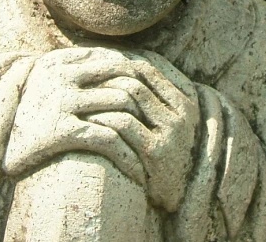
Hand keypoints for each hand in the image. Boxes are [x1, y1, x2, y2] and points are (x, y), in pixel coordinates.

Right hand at [3, 47, 149, 184]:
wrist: (0, 147)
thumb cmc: (34, 112)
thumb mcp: (50, 79)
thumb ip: (78, 65)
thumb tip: (121, 58)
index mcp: (60, 60)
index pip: (112, 58)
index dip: (138, 74)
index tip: (155, 92)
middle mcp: (61, 75)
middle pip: (122, 75)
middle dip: (146, 95)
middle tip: (164, 114)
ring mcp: (62, 101)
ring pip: (121, 103)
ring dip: (143, 124)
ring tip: (156, 140)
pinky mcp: (62, 131)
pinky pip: (107, 138)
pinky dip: (127, 153)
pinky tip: (138, 167)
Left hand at [83, 50, 199, 212]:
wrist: (178, 200)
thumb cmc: (166, 161)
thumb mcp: (169, 128)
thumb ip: (154, 104)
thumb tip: (123, 73)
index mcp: (185, 103)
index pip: (149, 70)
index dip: (119, 65)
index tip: (94, 70)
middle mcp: (182, 114)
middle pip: (137, 80)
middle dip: (106, 78)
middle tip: (81, 82)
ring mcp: (170, 132)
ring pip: (130, 97)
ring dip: (103, 95)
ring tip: (81, 99)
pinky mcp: (156, 152)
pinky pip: (124, 124)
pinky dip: (103, 119)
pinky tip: (86, 122)